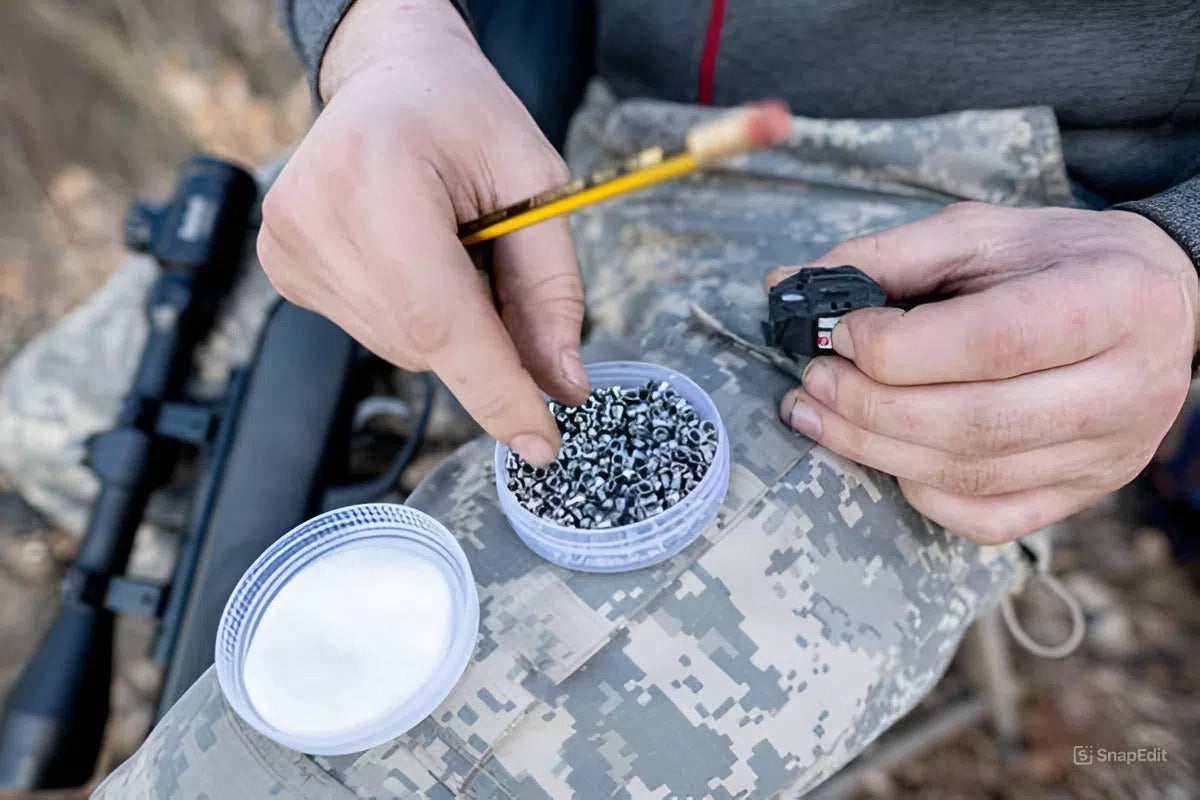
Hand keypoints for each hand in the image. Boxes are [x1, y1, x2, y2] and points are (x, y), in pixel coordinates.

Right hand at [257, 0, 588, 465]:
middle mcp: (311, 214)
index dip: (494, 388)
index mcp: (374, 174)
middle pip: (422, 342)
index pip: (438, 316)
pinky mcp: (282, 269)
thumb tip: (562, 385)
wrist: (392, 78)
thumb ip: (551, 291)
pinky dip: (416, 315)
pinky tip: (414, 255)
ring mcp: (285, 246)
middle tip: (506, 280)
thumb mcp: (535, 184)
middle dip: (486, 345)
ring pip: (401, 348)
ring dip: (449, 324)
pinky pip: (376, 333)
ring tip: (452, 246)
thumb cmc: (465, 116)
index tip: (540, 441)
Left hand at [766, 203, 1198, 542]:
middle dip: (869, 406)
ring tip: (816, 414)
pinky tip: (884, 454)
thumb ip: (887, 256)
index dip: (899, 348)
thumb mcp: (983, 233)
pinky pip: (989, 519)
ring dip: (873, 448)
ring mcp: (1108, 453)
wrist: (1159, 303)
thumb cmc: (1061, 261)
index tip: (843, 333)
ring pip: (973, 474)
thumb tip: (785, 288)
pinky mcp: (1083, 492)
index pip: (994, 342)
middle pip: (976, 421)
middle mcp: (1126, 388)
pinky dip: (921, 492)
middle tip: (811, 382)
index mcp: (1112, 302)